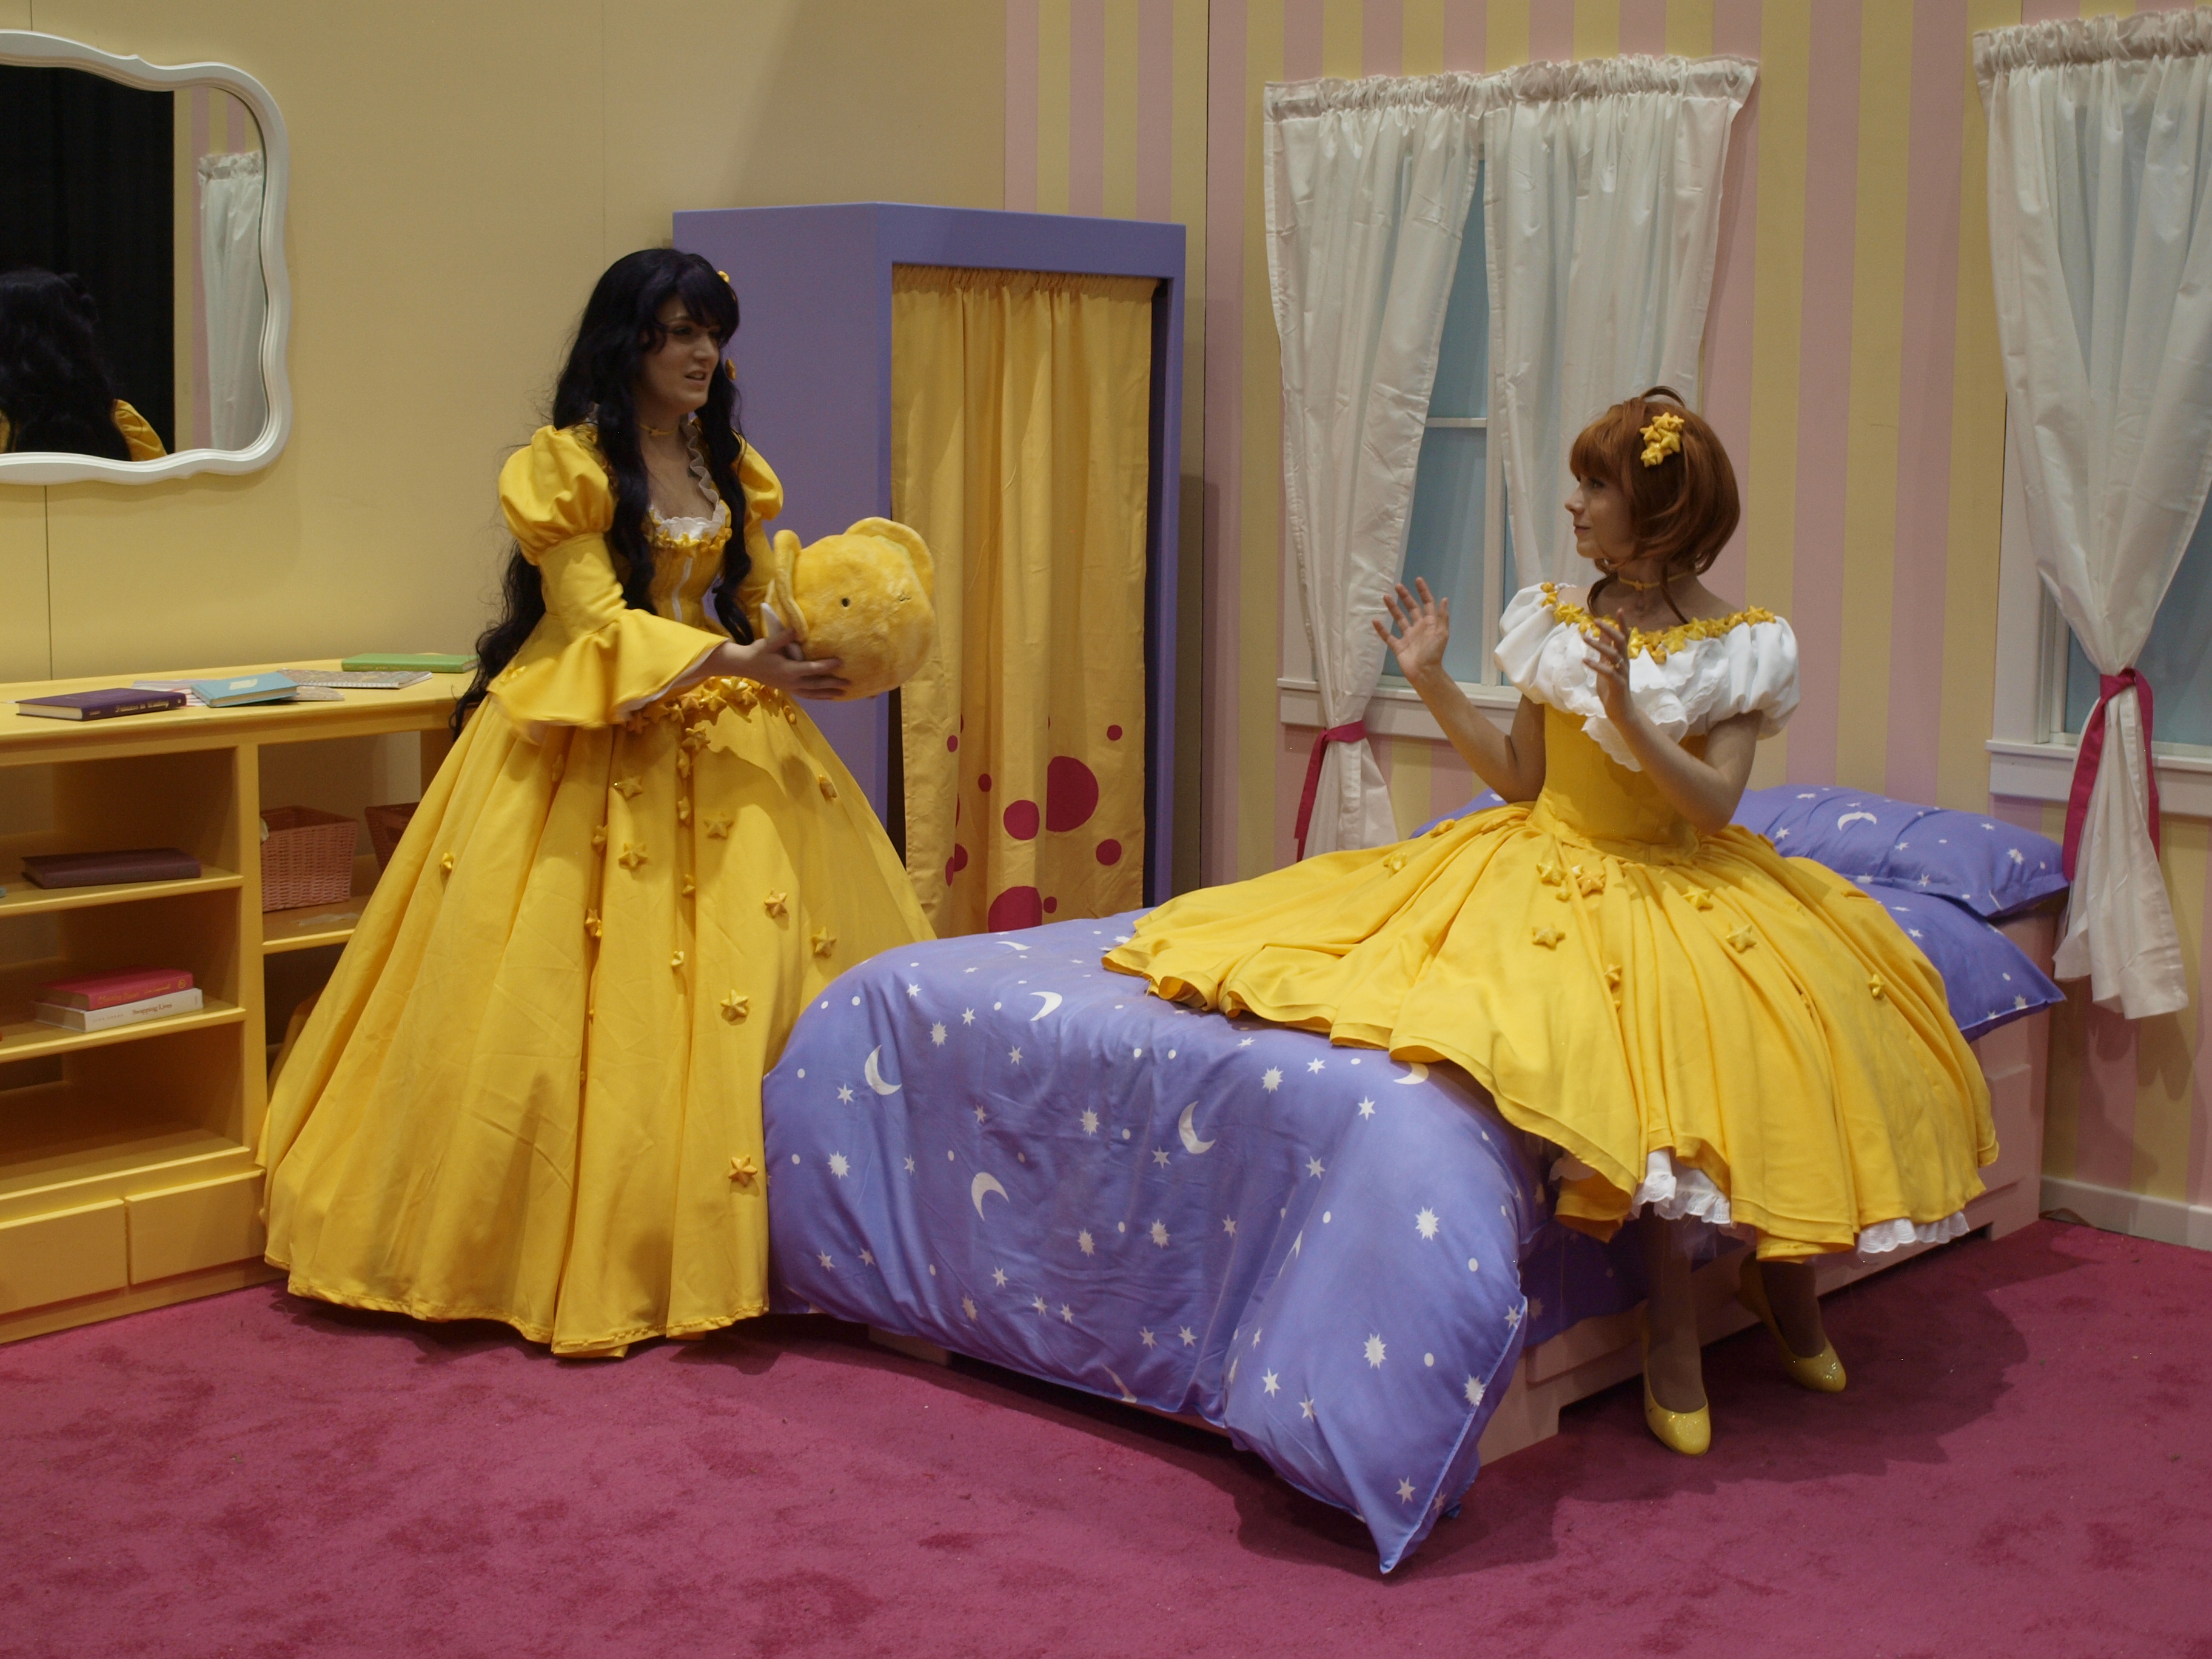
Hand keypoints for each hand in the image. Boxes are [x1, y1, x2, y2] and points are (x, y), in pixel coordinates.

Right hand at [698, 624, 849, 699]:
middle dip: (833, 684)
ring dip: (828, 694)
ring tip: (842, 694)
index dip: (827, 666)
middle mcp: (792, 682)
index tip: (840, 662)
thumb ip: (784, 636)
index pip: (812, 669)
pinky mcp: (789, 690)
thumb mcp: (769, 643)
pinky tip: (827, 696)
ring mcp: (791, 688)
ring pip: (813, 693)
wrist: (744, 666)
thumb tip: (798, 628)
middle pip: (817, 685)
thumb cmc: (758, 653)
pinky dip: (818, 697)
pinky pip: (807, 695)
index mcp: (789, 670)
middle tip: (848, 683)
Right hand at [1374, 579, 1450, 685]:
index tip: (1417, 580)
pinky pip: (1388, 636)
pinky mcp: (1398, 646)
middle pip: (1411, 608)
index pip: (1426, 604)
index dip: (1423, 592)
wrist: (1424, 672)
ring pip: (1399, 619)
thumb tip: (1444, 599)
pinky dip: (1381, 629)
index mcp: (1429, 624)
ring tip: (1385, 597)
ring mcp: (1407, 637)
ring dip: (1393, 608)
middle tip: (1398, 586)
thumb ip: (1442, 616)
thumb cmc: (1434, 653)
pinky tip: (1375, 620)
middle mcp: (1418, 628)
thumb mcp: (1442, 633)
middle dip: (1405, 597)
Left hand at [1585, 616, 1633, 721]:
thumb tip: (1601, 633)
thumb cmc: (1612, 688)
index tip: (1619, 610)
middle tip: (1596, 620)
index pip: (1624, 636)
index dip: (1622, 623)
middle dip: (1610, 629)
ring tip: (1585, 638)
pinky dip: (1596, 665)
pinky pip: (1608, 672)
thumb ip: (1605, 650)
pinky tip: (1585, 660)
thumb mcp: (1607, 665)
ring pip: (1614, 655)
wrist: (1620, 711)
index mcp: (1622, 657)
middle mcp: (1624, 663)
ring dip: (1599, 645)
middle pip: (1620, 641)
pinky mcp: (1618, 685)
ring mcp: (1622, 673)